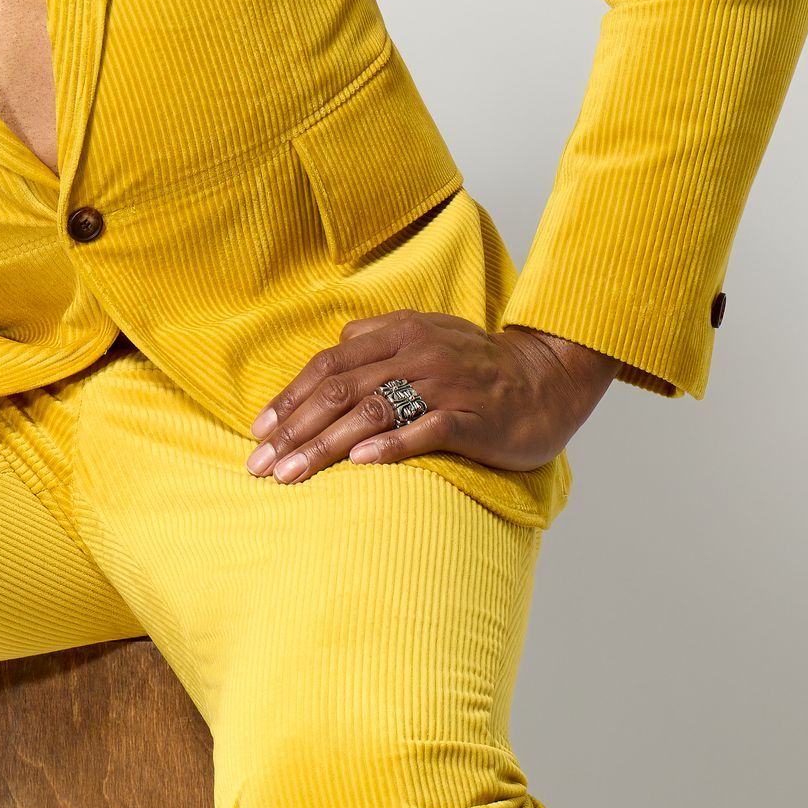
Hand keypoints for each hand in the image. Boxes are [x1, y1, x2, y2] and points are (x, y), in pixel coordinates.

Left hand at [246, 313, 617, 482]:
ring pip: (373, 412)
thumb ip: (378, 341)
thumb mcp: (426, 337)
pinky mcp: (474, 418)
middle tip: (259, 465)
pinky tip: (359, 464)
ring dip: (325, 446)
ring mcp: (446, 386)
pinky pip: (427, 430)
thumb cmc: (478, 366)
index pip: (329, 367)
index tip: (257, 432)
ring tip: (291, 474)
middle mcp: (418, 355)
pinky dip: (391, 446)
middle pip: (341, 392)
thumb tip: (332, 352)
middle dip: (293, 431)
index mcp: (399, 334)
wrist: (549, 379)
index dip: (289, 399)